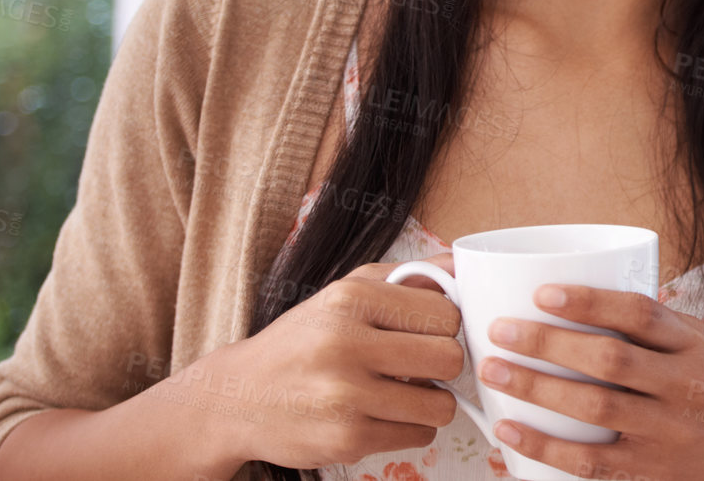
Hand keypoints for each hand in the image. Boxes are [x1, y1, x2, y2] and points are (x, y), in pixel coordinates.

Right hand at [181, 254, 466, 469]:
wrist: (237, 398)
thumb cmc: (303, 340)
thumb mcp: (347, 291)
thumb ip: (408, 275)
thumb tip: (466, 262)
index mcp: (350, 299)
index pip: (445, 312)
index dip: (447, 325)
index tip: (430, 332)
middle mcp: (346, 345)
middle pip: (449, 358)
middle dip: (444, 363)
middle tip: (422, 365)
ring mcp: (345, 397)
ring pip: (441, 405)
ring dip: (432, 401)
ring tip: (406, 391)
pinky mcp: (346, 440)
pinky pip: (419, 436)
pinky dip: (411, 427)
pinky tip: (384, 413)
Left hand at [475, 284, 703, 480]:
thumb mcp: (703, 345)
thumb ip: (655, 325)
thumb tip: (588, 295)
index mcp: (693, 346)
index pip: (641, 314)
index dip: (590, 302)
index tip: (544, 292)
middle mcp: (683, 387)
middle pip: (610, 361)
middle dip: (547, 344)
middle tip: (501, 330)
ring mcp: (667, 433)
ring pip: (595, 409)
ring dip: (537, 390)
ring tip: (494, 372)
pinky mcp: (651, 472)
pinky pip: (592, 462)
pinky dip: (546, 446)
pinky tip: (511, 431)